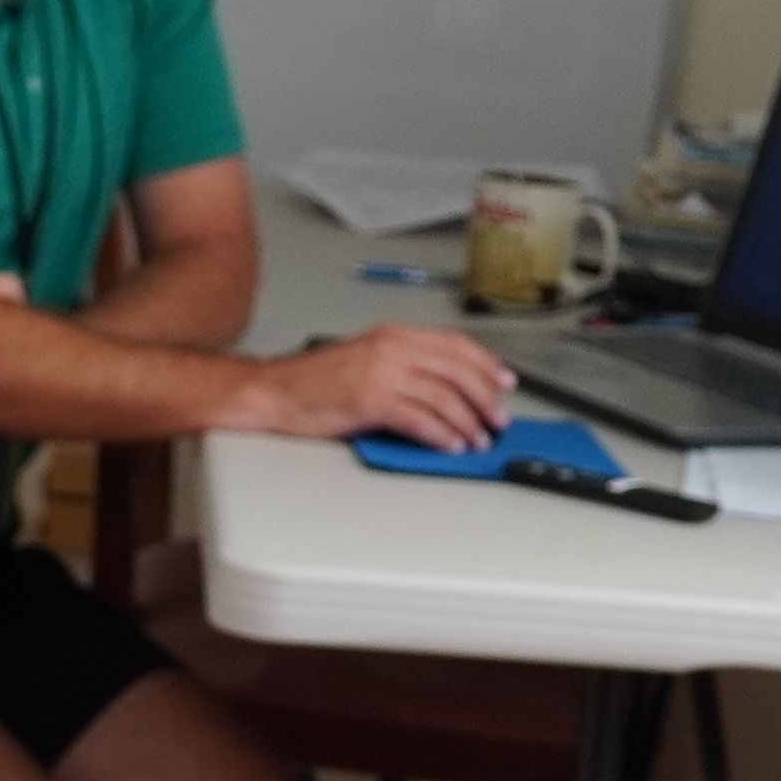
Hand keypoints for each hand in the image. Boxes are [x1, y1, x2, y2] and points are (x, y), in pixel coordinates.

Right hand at [234, 323, 515, 454]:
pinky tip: (452, 445)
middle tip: (499, 418)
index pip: (455, 344)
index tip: (506, 382)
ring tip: (478, 439)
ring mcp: (382, 374)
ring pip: (445, 397)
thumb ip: (406, 366)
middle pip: (458, 370)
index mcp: (394, 335)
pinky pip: (422, 419)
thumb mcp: (368, 359)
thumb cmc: (315, 382)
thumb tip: (449, 389)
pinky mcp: (371, 401)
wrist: (275, 392)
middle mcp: (392, 348)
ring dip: (468, 422)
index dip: (487, 364)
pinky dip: (443, 435)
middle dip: (486, 397)